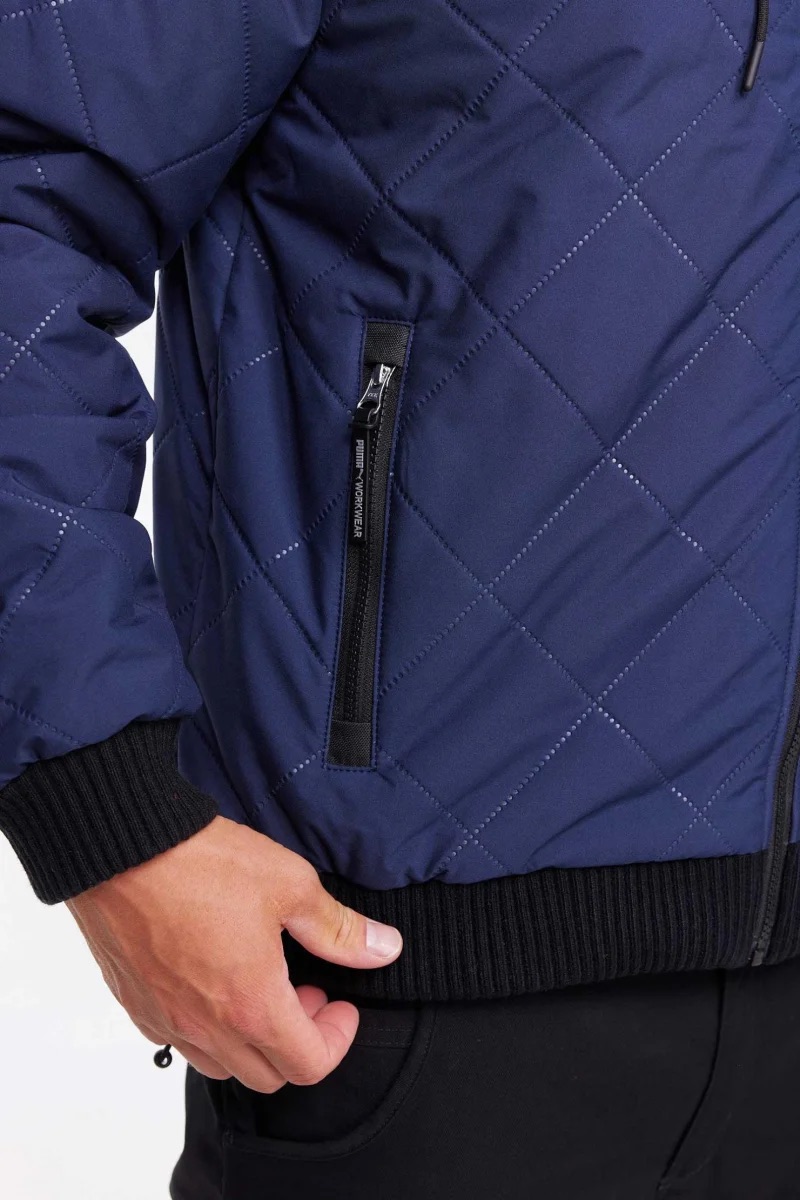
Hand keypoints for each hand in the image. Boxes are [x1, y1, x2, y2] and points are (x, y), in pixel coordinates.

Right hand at [66, 815, 402, 1091]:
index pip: (310, 1066)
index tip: (341, 1002)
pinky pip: (179, 1041)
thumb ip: (339, 929)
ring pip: (222, 1065)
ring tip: (261, 983)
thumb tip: (384, 949)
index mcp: (252, 1006)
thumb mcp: (291, 885)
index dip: (338, 1038)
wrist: (122, 847)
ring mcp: (166, 1019)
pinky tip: (214, 977)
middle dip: (299, 1041)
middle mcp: (207, 1027)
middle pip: (268, 1075)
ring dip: (252, 1040)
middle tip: (305, 989)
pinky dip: (207, 1027)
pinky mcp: (136, 1004)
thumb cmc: (203, 863)